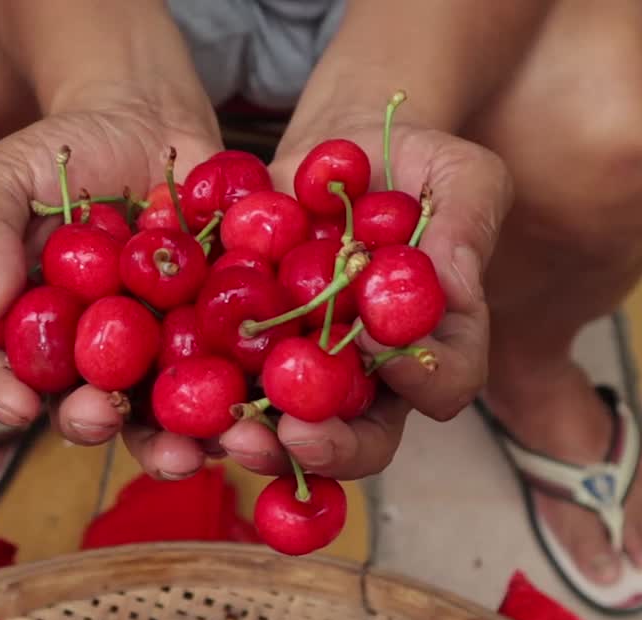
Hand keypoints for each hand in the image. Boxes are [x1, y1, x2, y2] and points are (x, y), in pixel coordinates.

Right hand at [0, 101, 223, 472]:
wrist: (150, 118)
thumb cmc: (66, 151)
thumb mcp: (6, 176)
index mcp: (38, 331)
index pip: (13, 377)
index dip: (10, 397)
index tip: (18, 405)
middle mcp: (97, 354)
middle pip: (91, 408)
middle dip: (93, 422)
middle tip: (100, 414)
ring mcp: (161, 350)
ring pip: (165, 414)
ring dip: (174, 443)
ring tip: (185, 451)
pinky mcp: (220, 335)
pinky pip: (233, 376)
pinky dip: (243, 398)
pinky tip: (250, 408)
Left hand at [220, 120, 512, 478]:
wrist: (340, 152)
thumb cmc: (416, 162)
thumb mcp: (458, 175)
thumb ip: (467, 225)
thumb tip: (454, 287)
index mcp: (437, 343)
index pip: (445, 382)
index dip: (421, 381)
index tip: (381, 348)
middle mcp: (375, 377)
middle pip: (363, 437)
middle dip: (331, 447)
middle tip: (296, 434)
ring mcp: (310, 370)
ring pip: (290, 431)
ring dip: (261, 445)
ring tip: (230, 435)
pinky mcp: (252, 352)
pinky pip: (229, 386)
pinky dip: (202, 399)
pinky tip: (174, 390)